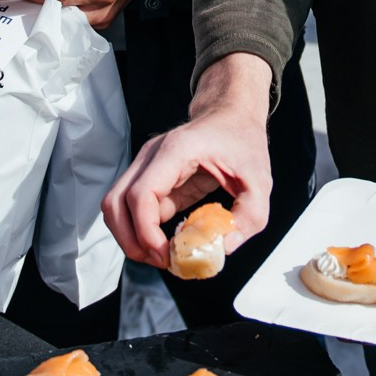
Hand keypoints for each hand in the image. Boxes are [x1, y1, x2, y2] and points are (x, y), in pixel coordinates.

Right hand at [103, 53, 272, 269]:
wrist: (231, 114)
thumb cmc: (242, 140)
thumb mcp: (260, 180)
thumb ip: (249, 216)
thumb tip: (225, 246)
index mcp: (176, 151)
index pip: (142, 195)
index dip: (146, 232)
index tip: (166, 254)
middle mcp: (152, 156)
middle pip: (115, 203)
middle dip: (131, 241)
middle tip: (161, 261)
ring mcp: (146, 165)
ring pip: (115, 207)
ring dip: (130, 237)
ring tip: (161, 255)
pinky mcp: (149, 178)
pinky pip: (133, 208)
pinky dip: (142, 230)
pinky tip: (168, 242)